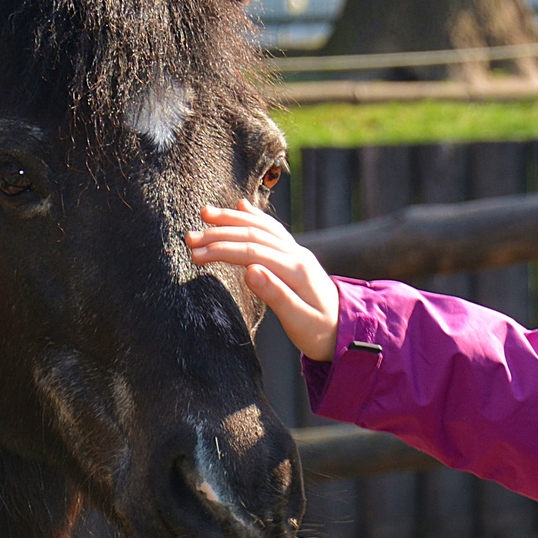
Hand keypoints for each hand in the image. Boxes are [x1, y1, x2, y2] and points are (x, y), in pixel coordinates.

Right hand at [185, 200, 340, 361]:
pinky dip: (256, 216)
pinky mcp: (295, 255)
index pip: (253, 252)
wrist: (348, 330)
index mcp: (297, 271)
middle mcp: (298, 255)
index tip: (196, 254)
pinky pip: (273, 229)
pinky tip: (241, 206)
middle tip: (189, 237)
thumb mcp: (299, 321)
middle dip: (219, 234)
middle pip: (254, 235)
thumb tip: (249, 271)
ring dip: (232, 219)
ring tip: (204, 214)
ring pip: (262, 228)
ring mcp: (297, 252)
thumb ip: (276, 296)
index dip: (223, 250)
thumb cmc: (321, 332)